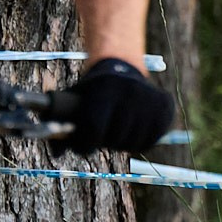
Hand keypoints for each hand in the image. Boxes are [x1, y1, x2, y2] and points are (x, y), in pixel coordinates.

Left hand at [54, 58, 174, 156]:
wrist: (121, 67)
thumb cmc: (92, 90)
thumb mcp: (73, 100)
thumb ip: (60, 124)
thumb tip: (56, 153)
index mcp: (104, 90)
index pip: (94, 130)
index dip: (86, 144)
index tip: (84, 146)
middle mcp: (130, 93)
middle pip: (115, 140)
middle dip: (105, 142)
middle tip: (102, 134)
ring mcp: (151, 100)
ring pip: (133, 144)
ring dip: (122, 143)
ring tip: (117, 129)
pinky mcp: (165, 107)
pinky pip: (150, 142)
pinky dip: (140, 142)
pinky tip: (133, 129)